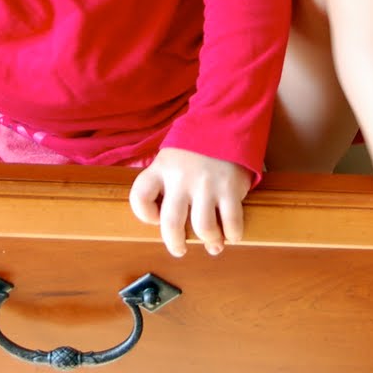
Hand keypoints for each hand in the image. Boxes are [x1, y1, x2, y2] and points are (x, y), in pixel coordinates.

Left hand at [128, 147, 252, 257]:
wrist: (225, 123)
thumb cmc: (194, 149)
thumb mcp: (170, 157)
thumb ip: (162, 183)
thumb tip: (162, 220)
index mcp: (161, 168)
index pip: (140, 197)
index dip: (144, 214)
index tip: (155, 218)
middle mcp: (181, 178)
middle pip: (171, 224)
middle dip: (175, 243)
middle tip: (179, 249)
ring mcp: (206, 184)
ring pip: (203, 228)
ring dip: (208, 241)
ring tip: (212, 244)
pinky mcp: (230, 188)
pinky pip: (231, 222)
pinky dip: (232, 235)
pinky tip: (231, 235)